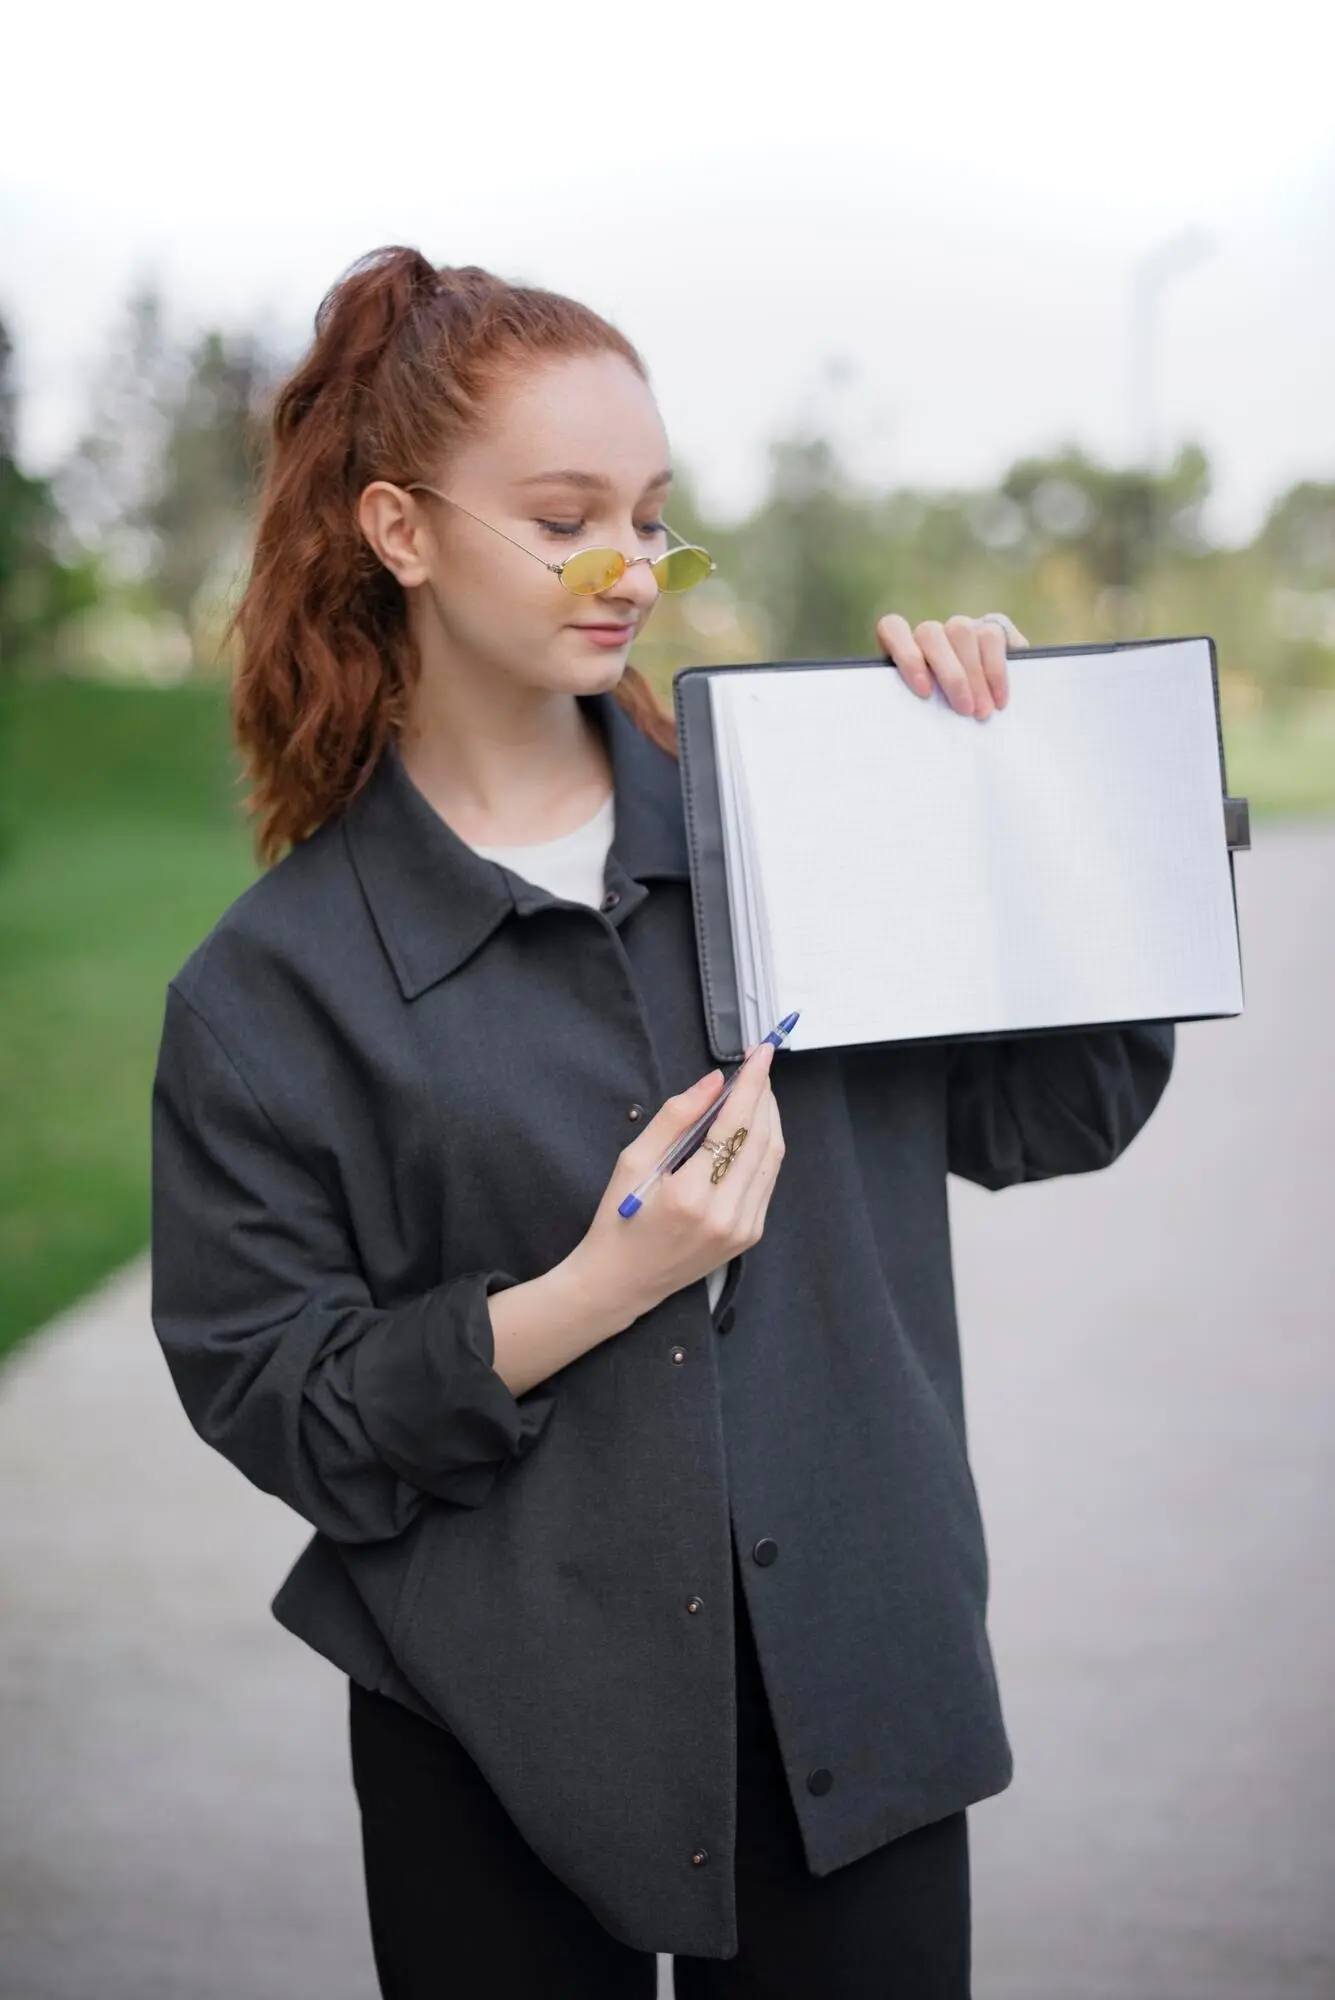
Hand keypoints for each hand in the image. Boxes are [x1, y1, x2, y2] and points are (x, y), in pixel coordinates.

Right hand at [570, 1044, 784, 1328]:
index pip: (735, 1125)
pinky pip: (767, 1181)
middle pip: (762, 1138)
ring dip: (770, 1119)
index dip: (752, 1084)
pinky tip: (752, 1130)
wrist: (621, 1281)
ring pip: (772, 1159)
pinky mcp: (749, 1235)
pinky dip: (765, 1148)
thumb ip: (675, 1117)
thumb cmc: (620, 1219)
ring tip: (757, 1092)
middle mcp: (724, 1213)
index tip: (761, 1053)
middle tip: (757, 1067)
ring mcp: (742, 1228)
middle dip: (764, 1096)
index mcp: (691, 1194)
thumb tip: (713, 1082)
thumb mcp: (633, 1160)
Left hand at [875, 611, 1030, 720]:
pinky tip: (999, 700)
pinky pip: (991, 637)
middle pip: (930, 634)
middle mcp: (929, 634)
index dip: (907, 656)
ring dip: (974, 675)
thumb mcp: (923, 717)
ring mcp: (960, 628)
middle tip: (965, 711)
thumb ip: (915, 710)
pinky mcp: (991, 628)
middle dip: (950, 676)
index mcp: (902, 649)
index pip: (892, 628)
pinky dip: (996, 671)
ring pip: (961, 632)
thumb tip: (912, 730)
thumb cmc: (942, 721)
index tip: (924, 692)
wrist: (983, 716)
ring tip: (983, 711)